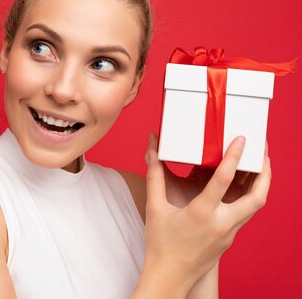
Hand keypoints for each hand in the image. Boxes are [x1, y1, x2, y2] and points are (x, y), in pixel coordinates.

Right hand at [136, 134, 270, 297]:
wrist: (170, 277)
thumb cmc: (160, 242)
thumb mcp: (155, 206)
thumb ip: (155, 173)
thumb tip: (152, 145)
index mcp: (202, 213)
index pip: (223, 180)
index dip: (234, 157)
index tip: (241, 140)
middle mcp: (221, 223)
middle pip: (257, 197)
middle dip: (265, 174)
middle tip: (265, 153)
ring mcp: (228, 233)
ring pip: (254, 206)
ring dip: (260, 186)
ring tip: (259, 166)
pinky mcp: (229, 239)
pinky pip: (243, 214)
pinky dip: (247, 197)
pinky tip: (240, 188)